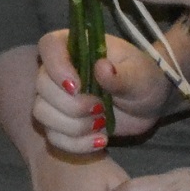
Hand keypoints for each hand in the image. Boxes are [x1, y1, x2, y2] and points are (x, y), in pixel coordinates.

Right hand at [31, 29, 171, 154]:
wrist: (148, 104)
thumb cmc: (144, 78)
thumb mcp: (140, 74)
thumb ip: (122, 74)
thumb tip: (102, 68)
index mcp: (76, 46)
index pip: (49, 46)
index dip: (56, 67)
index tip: (77, 87)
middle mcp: (60, 70)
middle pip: (41, 85)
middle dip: (71, 105)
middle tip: (101, 108)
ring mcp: (58, 98)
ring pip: (42, 113)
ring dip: (73, 126)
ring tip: (101, 123)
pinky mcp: (62, 124)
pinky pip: (54, 138)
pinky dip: (76, 144)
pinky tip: (100, 141)